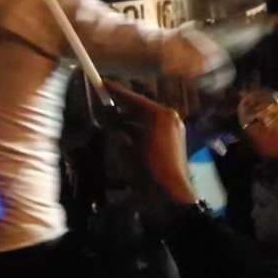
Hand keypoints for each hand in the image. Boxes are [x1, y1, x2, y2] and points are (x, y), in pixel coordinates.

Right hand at [104, 82, 197, 213]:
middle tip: (105, 104)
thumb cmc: (147, 169)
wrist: (170, 195)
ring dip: (130, 120)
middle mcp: (170, 117)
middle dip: (123, 107)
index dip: (116, 91)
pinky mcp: (176, 140)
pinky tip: (127, 136)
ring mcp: (175, 128)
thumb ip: (117, 128)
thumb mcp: (126, 148)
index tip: (102, 82)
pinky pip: (154, 129)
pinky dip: (140, 130)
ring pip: (147, 118)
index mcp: (160, 115)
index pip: (133, 98)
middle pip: (141, 107)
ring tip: (113, 122)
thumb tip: (109, 117)